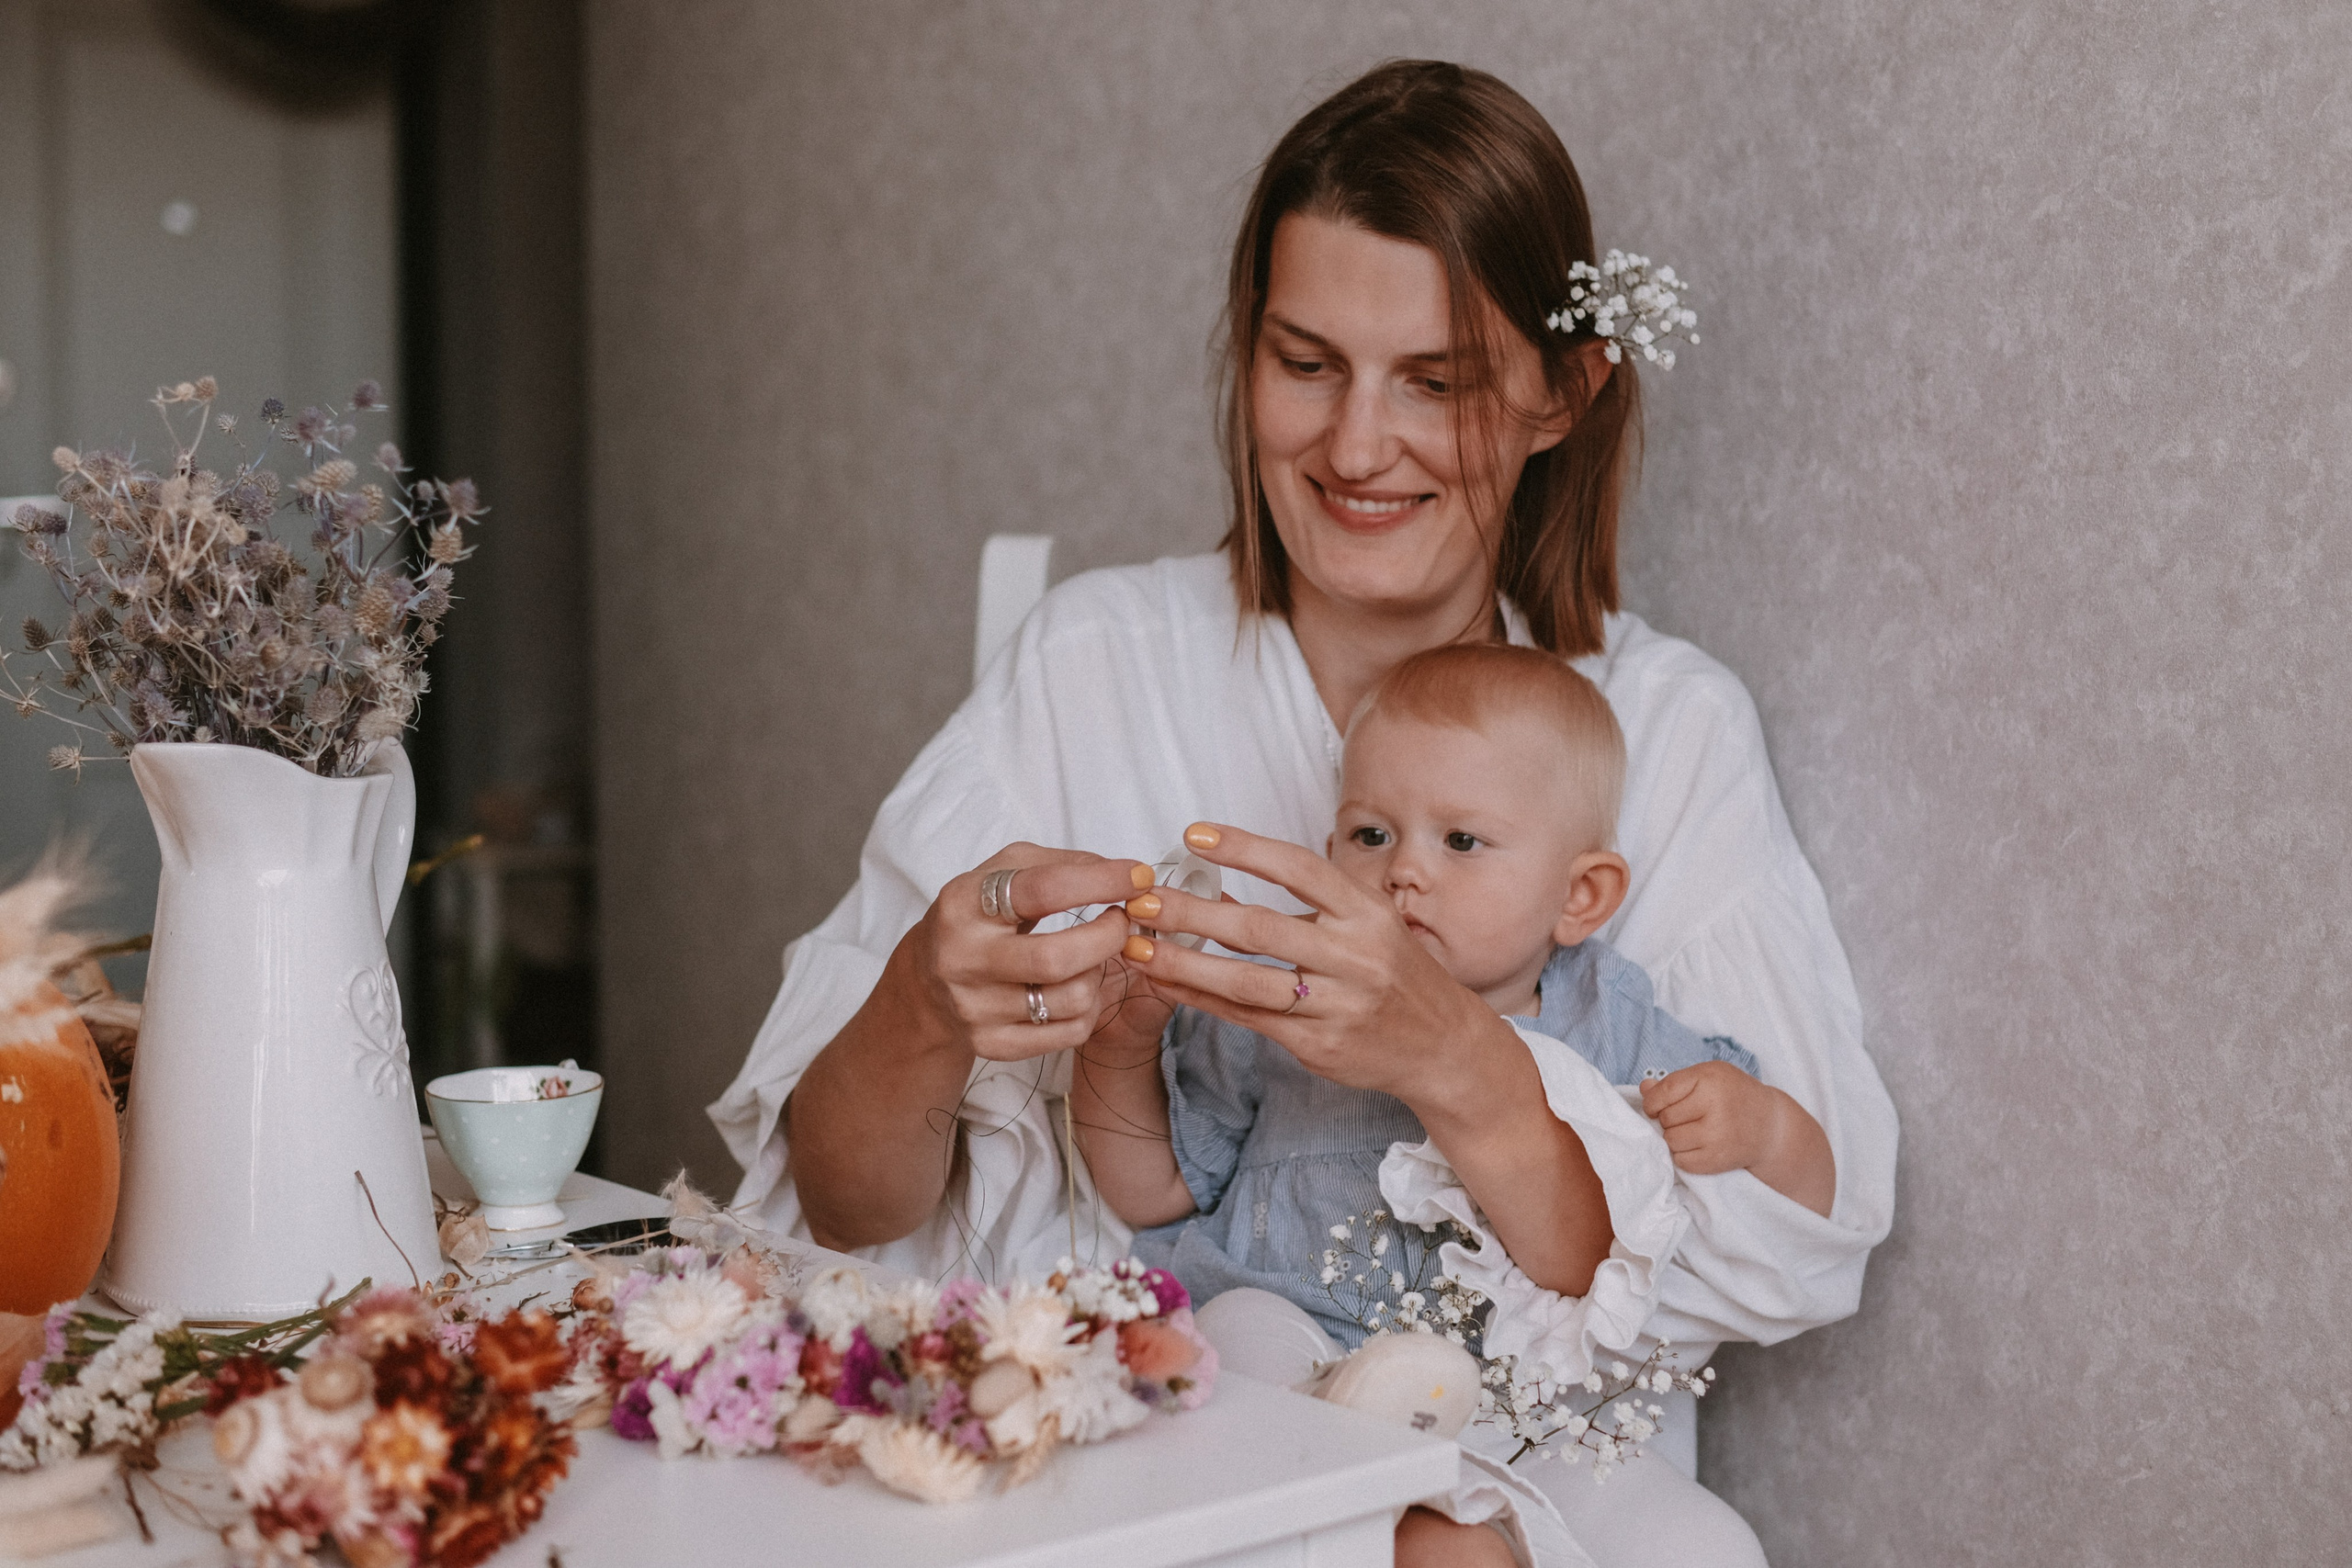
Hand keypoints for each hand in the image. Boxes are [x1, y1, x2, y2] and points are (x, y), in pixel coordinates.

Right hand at [915, 845, 1151, 1063]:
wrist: (927, 979)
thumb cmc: (980, 915)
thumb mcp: (1005, 871)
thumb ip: (1062, 863)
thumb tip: (1126, 875)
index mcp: (964, 903)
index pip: (1043, 889)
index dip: (1101, 882)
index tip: (1138, 877)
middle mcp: (963, 958)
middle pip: (1058, 957)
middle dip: (1109, 936)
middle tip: (1121, 922)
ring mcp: (974, 1007)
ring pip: (1072, 999)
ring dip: (1100, 973)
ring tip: (1093, 956)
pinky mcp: (990, 1044)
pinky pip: (1069, 1032)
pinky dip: (1090, 1008)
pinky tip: (1081, 987)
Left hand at [1113, 822, 1490, 1106]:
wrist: (1442, 1045)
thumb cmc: (1393, 973)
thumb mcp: (1364, 924)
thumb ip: (1300, 908)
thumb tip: (1217, 892)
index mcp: (1366, 912)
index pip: (1298, 869)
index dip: (1245, 849)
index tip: (1194, 835)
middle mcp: (1354, 956)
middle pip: (1260, 928)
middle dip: (1193, 913)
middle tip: (1142, 899)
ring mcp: (1337, 1004)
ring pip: (1247, 982)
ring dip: (1184, 963)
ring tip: (1137, 947)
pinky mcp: (1319, 1045)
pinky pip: (1248, 1019)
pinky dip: (1202, 999)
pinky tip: (1167, 983)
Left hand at [1640, 1062, 1777, 1174]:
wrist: (1771, 1126)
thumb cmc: (1735, 1096)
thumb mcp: (1710, 1076)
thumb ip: (1676, 1082)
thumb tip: (1645, 1088)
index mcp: (1710, 1079)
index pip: (1664, 1092)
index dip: (1652, 1102)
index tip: (1655, 1106)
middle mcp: (1715, 1106)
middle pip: (1666, 1118)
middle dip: (1668, 1119)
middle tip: (1685, 1118)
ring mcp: (1717, 1136)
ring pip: (1671, 1141)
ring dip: (1674, 1138)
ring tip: (1691, 1131)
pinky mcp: (1718, 1159)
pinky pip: (1681, 1160)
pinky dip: (1684, 1155)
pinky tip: (1698, 1145)